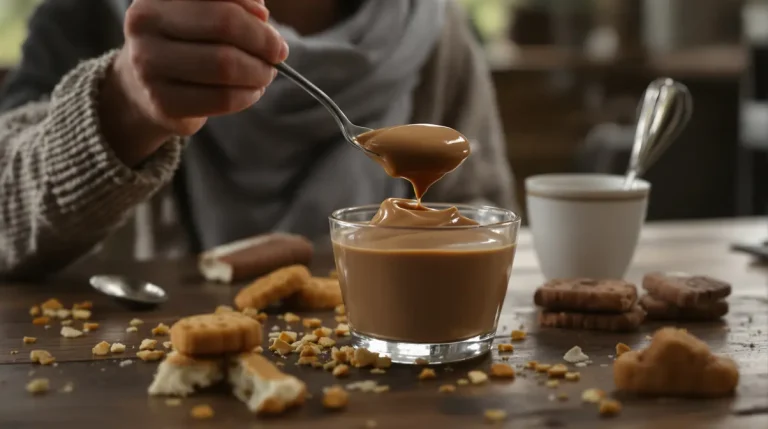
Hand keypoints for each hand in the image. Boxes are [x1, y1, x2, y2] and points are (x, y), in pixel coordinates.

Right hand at [100, 0, 286, 164]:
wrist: (141, 86)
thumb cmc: (184, 42)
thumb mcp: (200, 12)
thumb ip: (230, 5)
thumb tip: (261, 15)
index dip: (248, 7)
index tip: (266, 19)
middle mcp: (145, 24)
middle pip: (224, 24)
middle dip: (262, 40)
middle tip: (278, 52)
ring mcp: (149, 65)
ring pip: (225, 65)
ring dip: (259, 71)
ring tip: (265, 73)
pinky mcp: (162, 102)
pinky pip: (222, 98)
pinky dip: (248, 95)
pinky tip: (252, 91)